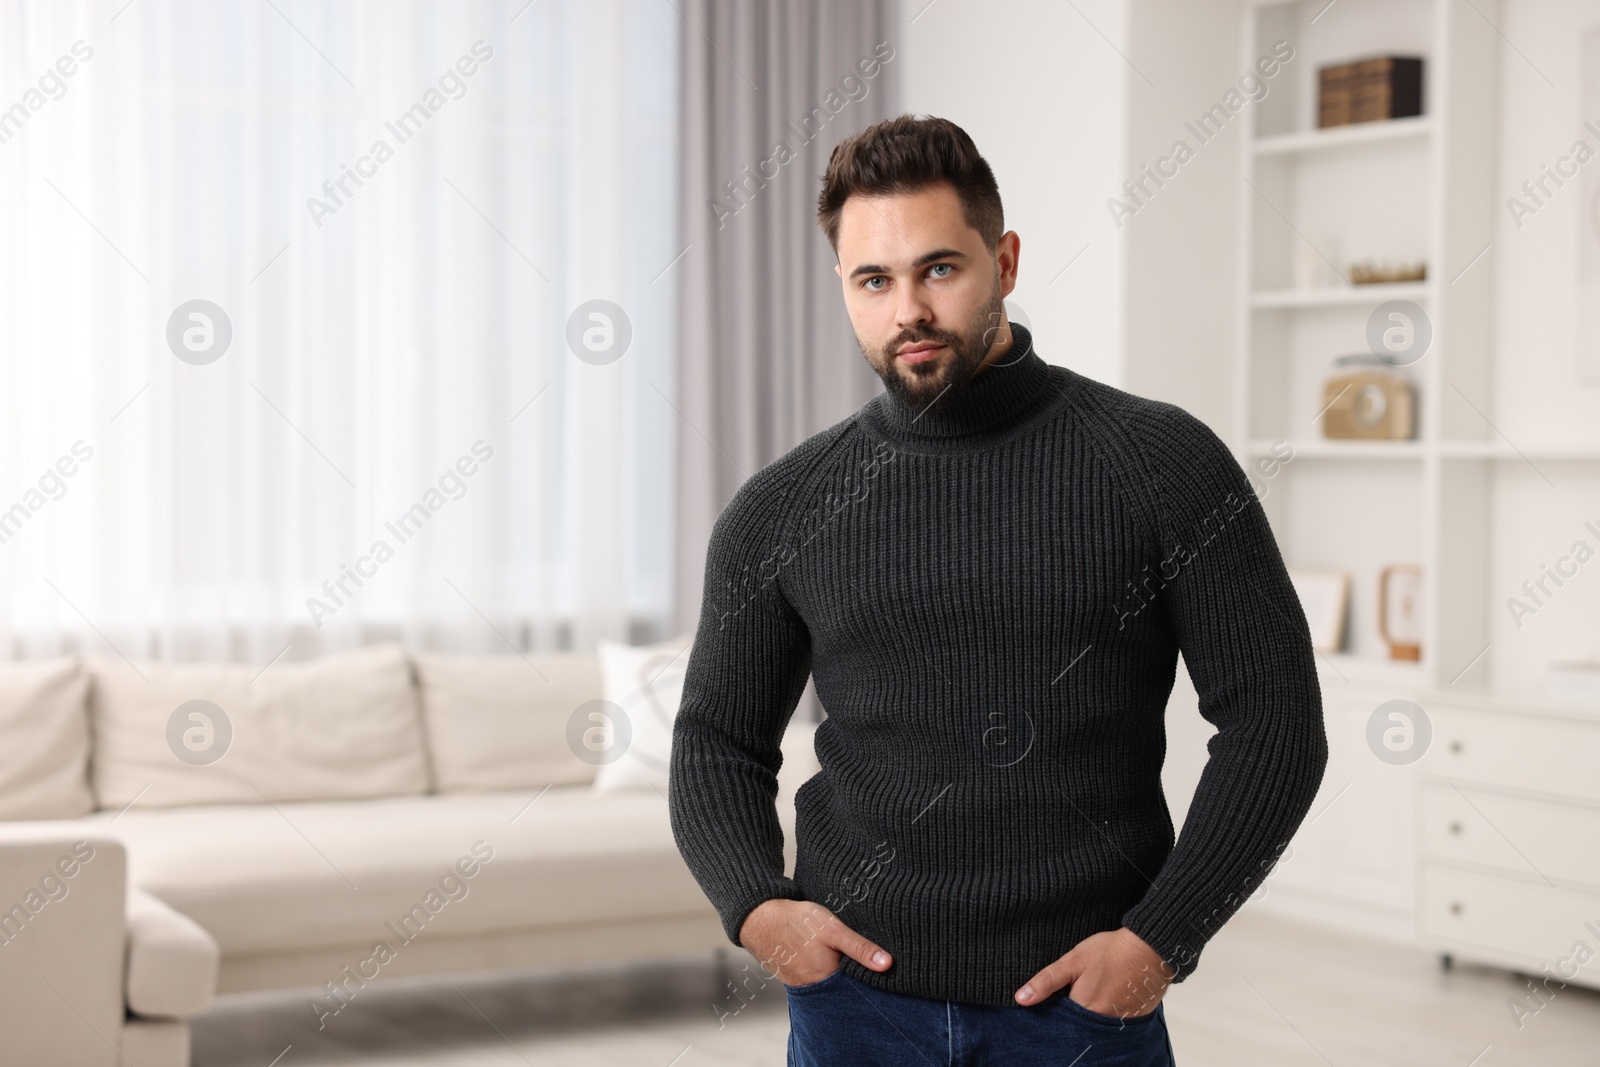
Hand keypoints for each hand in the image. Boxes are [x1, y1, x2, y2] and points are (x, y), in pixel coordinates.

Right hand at [739, 899, 893, 986]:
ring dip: (837, 975)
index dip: (869, 978)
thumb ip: (860, 948)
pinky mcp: (792, 977)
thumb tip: (887, 964)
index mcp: (827, 979)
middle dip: (853, 978)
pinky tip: (824, 959)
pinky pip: (814, 980)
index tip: (881, 969)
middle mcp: (814, 988)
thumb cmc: (798, 921)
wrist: (760, 917)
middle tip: (859, 960)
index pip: (857, 987)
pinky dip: (821, 972)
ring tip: (841, 958)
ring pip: (828, 984)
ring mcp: (801, 984)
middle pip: (842, 988)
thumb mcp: (834, 929)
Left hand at [1014, 927, 1172, 1017]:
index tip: (1055, 1002)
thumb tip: (1021, 999)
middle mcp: (1103, 1023)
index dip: (1054, 1014)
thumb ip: (1047, 981)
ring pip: (1096, 1027)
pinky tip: (1109, 998)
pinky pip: (1114, 1025)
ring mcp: (1121, 1024)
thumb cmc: (1110, 952)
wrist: (1151, 948)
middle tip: (1077, 992)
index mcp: (1085, 1010)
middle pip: (1079, 1028)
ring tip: (1094, 994)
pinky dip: (1108, 1016)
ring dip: (1091, 1017)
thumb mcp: (1073, 960)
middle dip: (1073, 1018)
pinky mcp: (1135, 1020)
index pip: (1061, 1024)